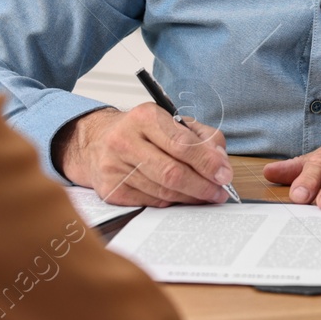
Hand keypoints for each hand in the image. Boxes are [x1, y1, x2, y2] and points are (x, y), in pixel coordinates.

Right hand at [55, 104, 233, 206]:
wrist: (96, 142)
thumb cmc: (141, 131)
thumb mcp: (172, 121)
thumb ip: (202, 136)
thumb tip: (221, 162)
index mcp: (144, 117)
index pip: (182, 144)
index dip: (207, 162)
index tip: (224, 174)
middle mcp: (125, 141)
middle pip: (172, 172)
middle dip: (202, 185)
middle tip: (219, 192)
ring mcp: (114, 167)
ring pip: (163, 191)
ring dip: (190, 197)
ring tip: (205, 195)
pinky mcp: (110, 190)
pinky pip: (151, 202)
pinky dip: (171, 201)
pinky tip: (180, 196)